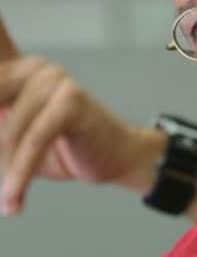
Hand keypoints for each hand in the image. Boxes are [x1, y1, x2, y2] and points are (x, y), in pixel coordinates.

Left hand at [0, 17, 144, 215]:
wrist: (114, 155)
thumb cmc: (58, 147)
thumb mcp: (9, 140)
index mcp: (15, 69)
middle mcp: (34, 66)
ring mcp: (55, 79)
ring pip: (7, 128)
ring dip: (5, 166)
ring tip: (8, 192)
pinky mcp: (73, 100)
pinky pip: (34, 139)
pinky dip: (20, 174)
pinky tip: (14, 201)